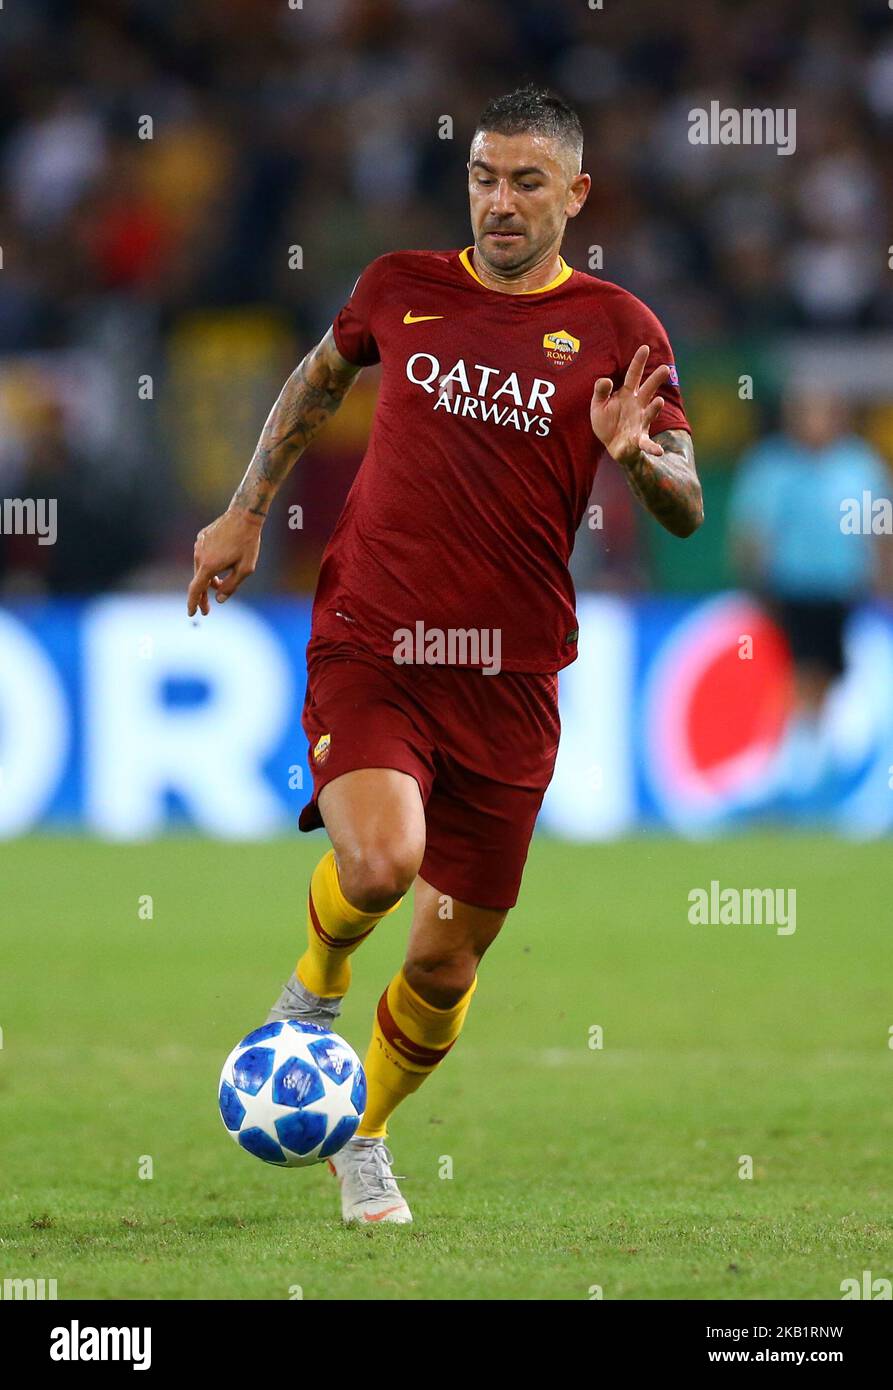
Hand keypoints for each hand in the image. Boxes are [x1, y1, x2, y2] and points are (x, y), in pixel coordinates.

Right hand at [187, 507, 263, 616]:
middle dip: (203, 596)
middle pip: (198, 581)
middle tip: (207, 610)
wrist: (244, 515)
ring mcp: (199, 546)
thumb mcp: (245, 569)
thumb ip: (231, 586)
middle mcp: (199, 555)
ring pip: (200, 568)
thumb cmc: (248, 543)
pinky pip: (202, 556)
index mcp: (209, 565)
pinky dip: (208, 565)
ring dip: (207, 579)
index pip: (196, 589)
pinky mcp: (201, 538)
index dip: (193, 603)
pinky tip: (219, 565)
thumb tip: (219, 600)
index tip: (191, 613)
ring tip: (218, 585)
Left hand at [590, 344, 669, 463]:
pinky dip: (653, 447)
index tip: (644, 348)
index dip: (638, 362)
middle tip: (665, 368)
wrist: (612, 445)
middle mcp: (638, 405)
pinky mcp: (640, 439)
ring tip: (658, 402)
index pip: (633, 375)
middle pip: (648, 389)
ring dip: (655, 408)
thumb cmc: (607, 422)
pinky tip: (659, 451)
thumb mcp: (597, 405)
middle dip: (656, 380)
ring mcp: (641, 421)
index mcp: (627, 394)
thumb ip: (600, 391)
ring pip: (650, 412)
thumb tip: (605, 380)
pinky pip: (647, 443)